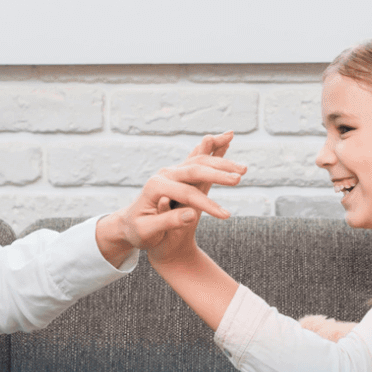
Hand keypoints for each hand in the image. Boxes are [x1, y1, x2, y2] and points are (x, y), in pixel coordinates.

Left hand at [95, 132, 245, 266]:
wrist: (128, 224)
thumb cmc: (137, 231)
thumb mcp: (148, 231)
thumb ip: (167, 221)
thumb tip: (191, 215)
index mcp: (155, 187)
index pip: (186, 193)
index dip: (206, 205)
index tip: (225, 216)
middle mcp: (164, 174)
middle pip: (194, 169)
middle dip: (219, 174)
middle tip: (239, 179)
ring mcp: (171, 172)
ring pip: (199, 160)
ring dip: (221, 160)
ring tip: (242, 167)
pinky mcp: (178, 173)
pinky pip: (198, 158)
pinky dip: (214, 149)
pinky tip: (227, 139)